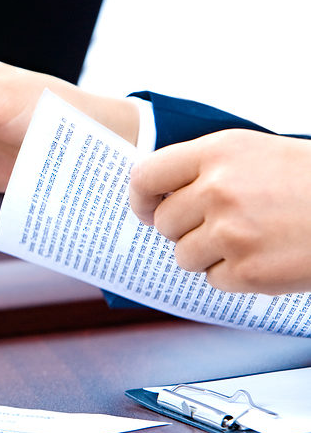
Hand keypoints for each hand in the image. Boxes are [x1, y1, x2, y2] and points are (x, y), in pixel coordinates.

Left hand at [129, 129, 310, 293]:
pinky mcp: (248, 270)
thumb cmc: (308, 180)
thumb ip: (202, 168)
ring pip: (184, 255)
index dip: (140, 198)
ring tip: (250, 238)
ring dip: (209, 254)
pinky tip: (265, 256)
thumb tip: (152, 196)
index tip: (146, 209)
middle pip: (164, 223)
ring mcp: (232, 232)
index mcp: (217, 152)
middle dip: (185, 229)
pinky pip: (213, 280)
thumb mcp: (253, 153)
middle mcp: (218, 189)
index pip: (145, 176)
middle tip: (222, 223)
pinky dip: (234, 275)